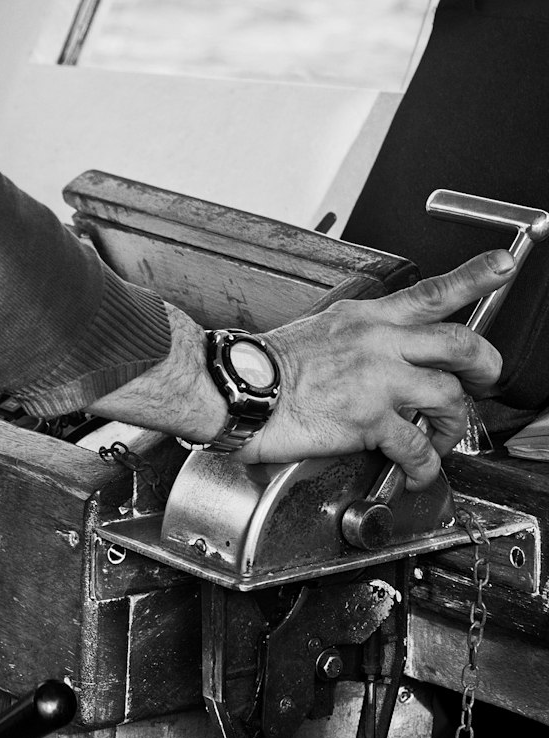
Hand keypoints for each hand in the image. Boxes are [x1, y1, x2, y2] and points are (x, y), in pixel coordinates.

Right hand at [89, 249, 514, 489]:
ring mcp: (376, 379)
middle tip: (487, 379)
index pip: (430, 290)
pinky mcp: (367, 418)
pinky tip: (418, 470)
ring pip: (447, 396)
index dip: (475, 275)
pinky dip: (425, 463)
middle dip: (486, 364)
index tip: (502, 266)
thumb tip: (377, 358)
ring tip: (443, 440)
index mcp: (365, 318)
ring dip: (454, 425)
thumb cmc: (265, 367)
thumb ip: (357, 339)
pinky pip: (416, 444)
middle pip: (459, 342)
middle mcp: (378, 342)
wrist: (236, 388)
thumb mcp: (319, 331)